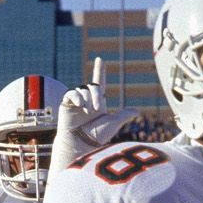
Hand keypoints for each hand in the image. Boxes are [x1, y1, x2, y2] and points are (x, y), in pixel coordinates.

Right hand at [49, 57, 137, 179]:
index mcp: (98, 102)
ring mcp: (76, 102)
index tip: (100, 59)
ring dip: (86, 97)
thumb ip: (124, 115)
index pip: (99, 82)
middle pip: (92, 85)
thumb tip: (137, 112)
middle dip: (95, 93)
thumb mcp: (113, 123)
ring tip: (87, 110)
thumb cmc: (97, 136)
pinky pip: (71, 93)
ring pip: (82, 89)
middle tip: (96, 108)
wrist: (81, 144)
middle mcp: (87, 100)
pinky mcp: (66, 105)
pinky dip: (76, 96)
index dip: (100, 71)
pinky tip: (80, 105)